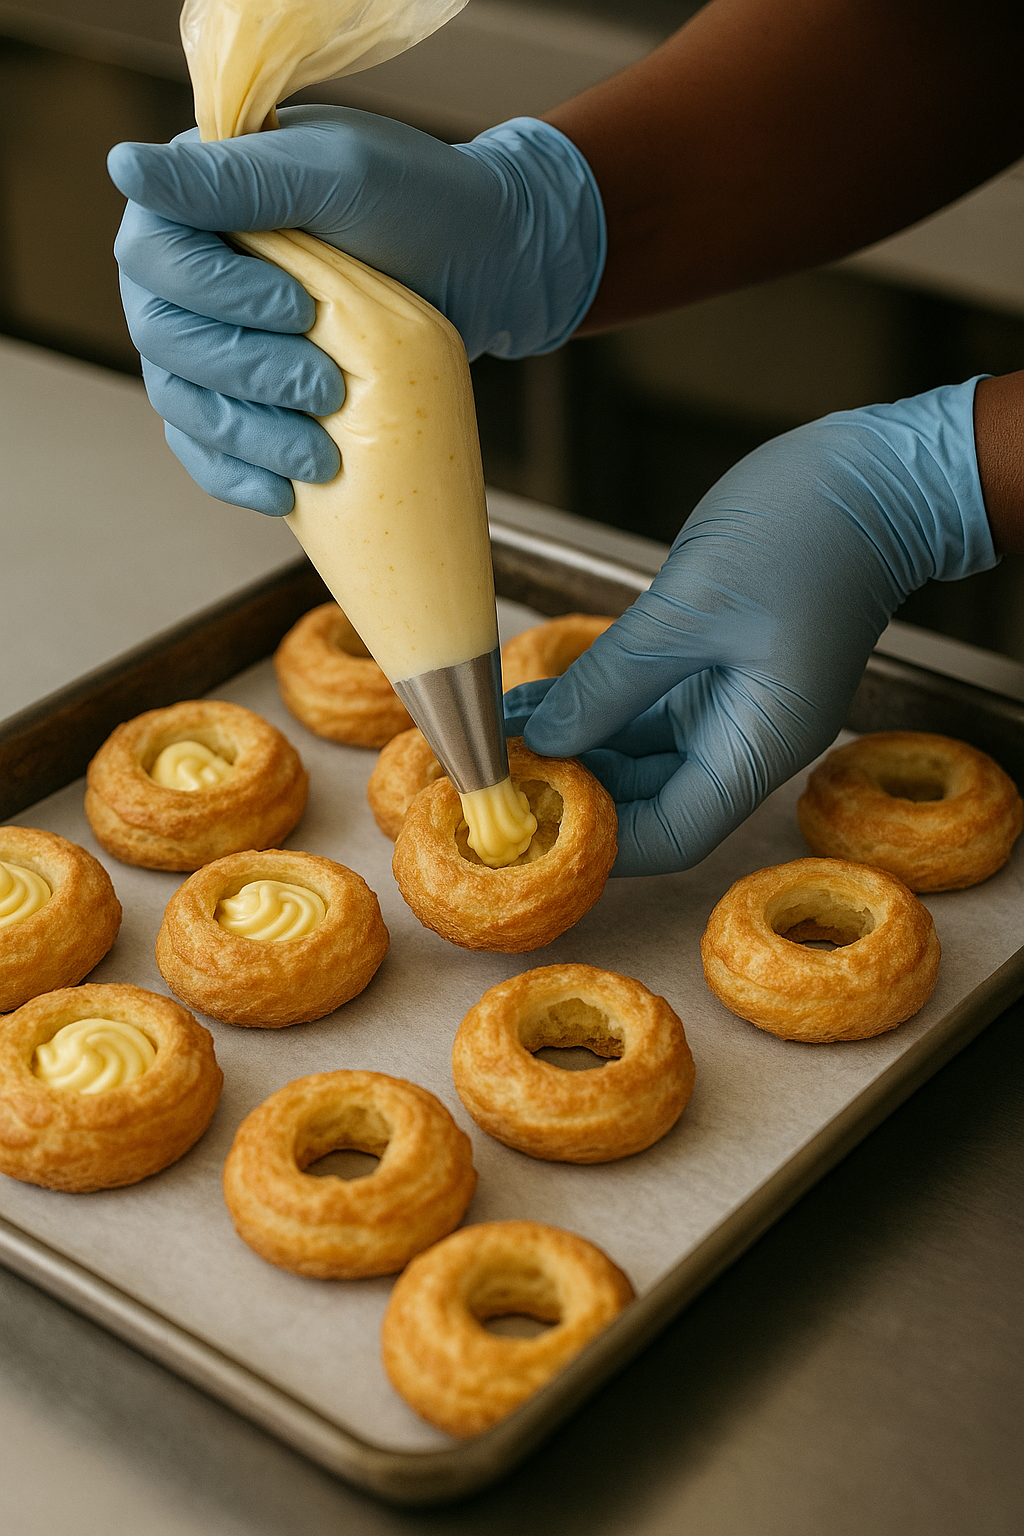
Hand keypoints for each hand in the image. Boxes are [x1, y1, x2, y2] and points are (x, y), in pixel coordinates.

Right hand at [107, 107, 603, 513]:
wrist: (484, 265)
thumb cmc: (419, 203)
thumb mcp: (339, 175)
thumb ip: (235, 180)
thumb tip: (115, 162)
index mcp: (196, 202)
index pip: (153, 257)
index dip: (216, 292)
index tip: (302, 305)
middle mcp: (187, 274)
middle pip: (163, 338)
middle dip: (246, 371)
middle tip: (328, 386)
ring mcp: (211, 343)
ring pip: (182, 403)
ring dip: (247, 434)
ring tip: (322, 453)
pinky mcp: (245, 403)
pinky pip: (207, 452)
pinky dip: (238, 477)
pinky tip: (283, 494)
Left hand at [504, 382, 996, 875]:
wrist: (874, 474)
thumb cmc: (803, 533)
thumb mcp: (691, 608)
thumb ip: (614, 683)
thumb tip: (545, 742)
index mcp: (759, 746)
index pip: (671, 835)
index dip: (598, 840)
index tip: (526, 817)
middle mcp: (745, 741)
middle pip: (647, 802)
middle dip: (572, 790)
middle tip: (493, 771)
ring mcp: (729, 707)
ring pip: (637, 757)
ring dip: (571, 747)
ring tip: (496, 733)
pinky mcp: (712, 671)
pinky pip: (641, 712)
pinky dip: (590, 711)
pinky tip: (535, 702)